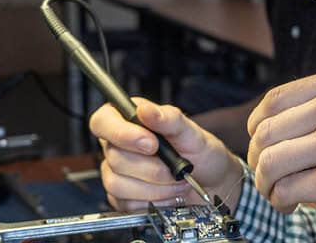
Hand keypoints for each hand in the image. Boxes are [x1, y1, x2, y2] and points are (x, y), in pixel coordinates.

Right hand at [90, 98, 243, 212]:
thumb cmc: (200, 154)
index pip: (103, 122)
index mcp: (129, 121)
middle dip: (150, 167)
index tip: (150, 144)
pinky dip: (153, 201)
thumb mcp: (191, 132)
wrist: (211, 183)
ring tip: (176, 182)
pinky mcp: (123, 198)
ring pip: (117, 184)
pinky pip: (127, 204)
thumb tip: (147, 111)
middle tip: (174, 168)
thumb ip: (169, 119)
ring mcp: (118, 173)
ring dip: (154, 187)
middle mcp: (119, 146)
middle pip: (114, 157)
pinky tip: (167, 194)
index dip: (121, 134)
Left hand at [247, 68, 315, 239]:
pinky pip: (285, 191)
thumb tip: (271, 124)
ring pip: (269, 161)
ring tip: (277, 193)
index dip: (258, 126)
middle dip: (258, 158)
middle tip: (268, 177)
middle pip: (266, 132)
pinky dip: (279, 202)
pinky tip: (290, 206)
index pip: (275, 100)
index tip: (262, 145)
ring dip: (265, 183)